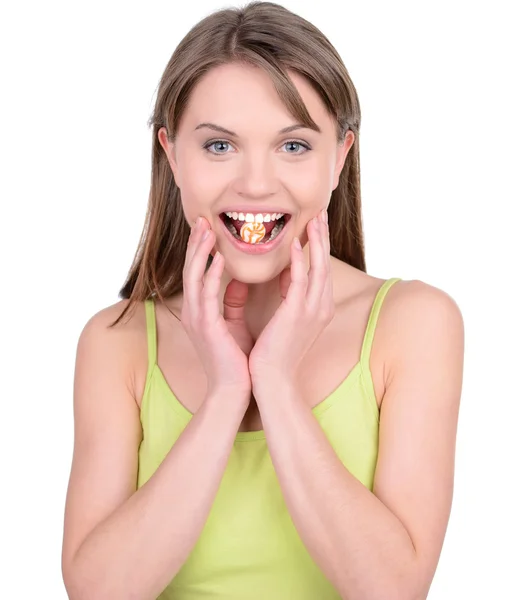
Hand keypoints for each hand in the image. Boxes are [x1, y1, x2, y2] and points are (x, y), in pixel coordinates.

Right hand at [181, 217, 252, 402]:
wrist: (234, 389)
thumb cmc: (236, 358)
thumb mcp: (233, 323)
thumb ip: (232, 301)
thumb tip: (239, 280)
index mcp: (201, 310)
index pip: (198, 272)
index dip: (201, 249)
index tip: (208, 227)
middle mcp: (194, 311)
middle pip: (191, 269)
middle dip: (196, 243)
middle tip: (203, 219)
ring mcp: (197, 319)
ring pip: (194, 277)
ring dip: (200, 252)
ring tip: (207, 230)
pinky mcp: (207, 327)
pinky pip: (207, 296)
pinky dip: (211, 275)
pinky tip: (220, 258)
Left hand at [248, 208, 333, 386]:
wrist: (272, 380)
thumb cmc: (275, 352)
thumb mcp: (288, 317)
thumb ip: (291, 294)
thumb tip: (287, 272)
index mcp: (318, 308)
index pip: (321, 269)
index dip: (320, 246)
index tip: (315, 225)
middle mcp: (321, 307)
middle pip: (325, 263)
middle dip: (323, 237)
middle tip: (320, 212)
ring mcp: (313, 311)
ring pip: (319, 267)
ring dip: (316, 241)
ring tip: (313, 218)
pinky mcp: (298, 314)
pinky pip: (301, 280)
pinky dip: (299, 260)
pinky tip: (294, 242)